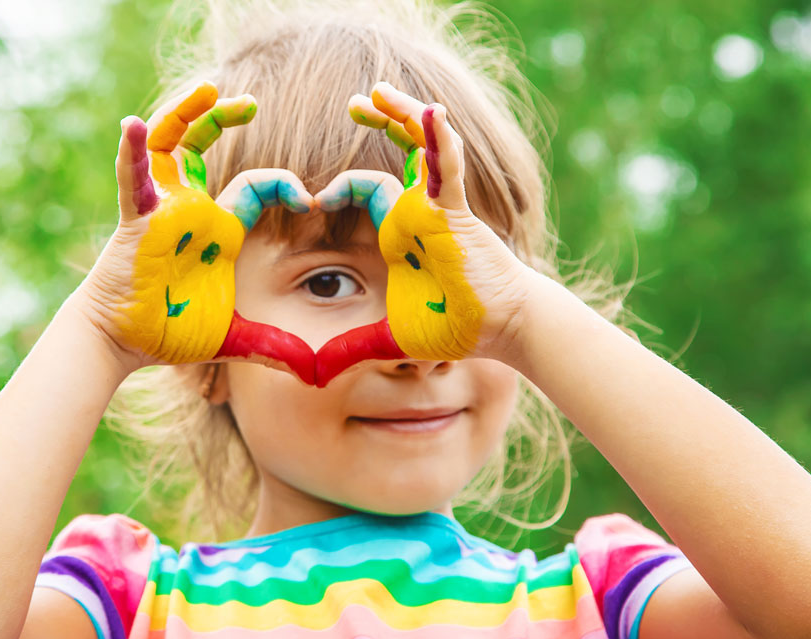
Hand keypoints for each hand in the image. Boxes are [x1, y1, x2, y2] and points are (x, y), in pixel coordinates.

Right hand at [73, 82, 320, 379]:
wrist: (123, 343)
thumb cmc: (170, 331)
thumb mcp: (233, 338)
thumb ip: (273, 347)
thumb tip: (314, 371)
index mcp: (219, 229)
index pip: (257, 188)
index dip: (285, 186)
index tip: (311, 198)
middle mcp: (191, 209)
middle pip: (206, 146)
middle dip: (224, 118)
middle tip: (249, 102)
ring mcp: (161, 208)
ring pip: (172, 145)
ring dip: (187, 114)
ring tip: (208, 89)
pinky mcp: (136, 219)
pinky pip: (134, 179)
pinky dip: (134, 152)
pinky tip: (134, 125)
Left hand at [312, 82, 539, 365]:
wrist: (499, 329)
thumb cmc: (453, 326)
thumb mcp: (389, 339)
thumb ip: (352, 348)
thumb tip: (315, 375)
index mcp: (399, 231)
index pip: (365, 188)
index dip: (338, 187)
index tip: (311, 201)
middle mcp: (417, 210)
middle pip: (395, 153)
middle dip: (378, 122)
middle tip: (356, 102)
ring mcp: (438, 206)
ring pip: (421, 147)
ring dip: (403, 116)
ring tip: (379, 90)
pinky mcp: (456, 211)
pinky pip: (447, 169)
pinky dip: (440, 142)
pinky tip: (433, 114)